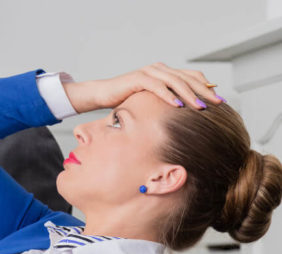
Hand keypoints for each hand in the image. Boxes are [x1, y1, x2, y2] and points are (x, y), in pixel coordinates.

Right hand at [63, 62, 223, 112]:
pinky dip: (168, 95)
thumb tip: (186, 116)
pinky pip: (157, 86)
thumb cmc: (127, 101)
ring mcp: (149, 72)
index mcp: (165, 73)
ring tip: (200, 107)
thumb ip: (167, 102)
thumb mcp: (151, 102)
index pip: (192, 76)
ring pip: (175, 81)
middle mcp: (160, 69)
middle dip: (204, 92)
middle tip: (216, 104)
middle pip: (188, 78)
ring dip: (189, 94)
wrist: (103, 95)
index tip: (219, 101)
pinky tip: (177, 105)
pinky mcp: (138, 78)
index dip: (206, 87)